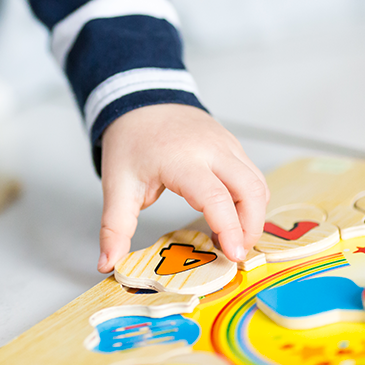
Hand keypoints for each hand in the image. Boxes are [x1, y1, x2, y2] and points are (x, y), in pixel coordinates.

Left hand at [97, 103, 268, 271]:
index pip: (215, 197)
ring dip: (253, 215)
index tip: (233, 256)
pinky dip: (250, 200)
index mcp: (181, 159)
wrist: (140, 101)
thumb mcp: (117, 186)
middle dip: (250, 227)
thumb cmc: (130, 142)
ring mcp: (226, 145)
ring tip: (232, 239)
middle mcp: (211, 150)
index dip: (229, 228)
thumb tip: (108, 264)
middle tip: (234, 254)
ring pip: (257, 183)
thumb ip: (115, 228)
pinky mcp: (233, 145)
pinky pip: (253, 175)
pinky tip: (231, 217)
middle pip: (250, 190)